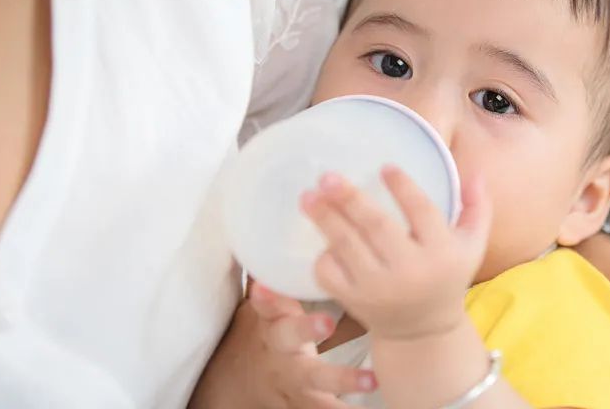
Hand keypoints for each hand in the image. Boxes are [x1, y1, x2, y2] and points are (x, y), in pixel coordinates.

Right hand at [190, 280, 377, 408]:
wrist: (241, 382)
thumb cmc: (267, 328)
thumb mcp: (266, 305)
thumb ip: (282, 274)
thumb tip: (313, 220)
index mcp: (269, 317)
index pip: (263, 303)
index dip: (266, 295)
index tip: (266, 287)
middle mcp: (277, 346)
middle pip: (285, 338)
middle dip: (303, 328)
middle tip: (327, 322)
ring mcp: (290, 375)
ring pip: (311, 378)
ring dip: (339, 378)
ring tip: (369, 379)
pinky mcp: (302, 400)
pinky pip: (320, 408)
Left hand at [301, 165, 491, 340]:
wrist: (423, 330)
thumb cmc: (447, 274)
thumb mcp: (472, 244)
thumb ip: (478, 206)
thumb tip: (476, 172)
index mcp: (441, 252)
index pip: (421, 212)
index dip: (403, 187)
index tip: (385, 167)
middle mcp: (409, 270)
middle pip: (376, 227)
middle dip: (350, 199)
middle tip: (328, 176)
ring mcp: (378, 288)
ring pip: (347, 247)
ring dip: (325, 219)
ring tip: (308, 196)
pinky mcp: (354, 301)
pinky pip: (330, 274)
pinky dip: (322, 255)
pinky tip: (318, 236)